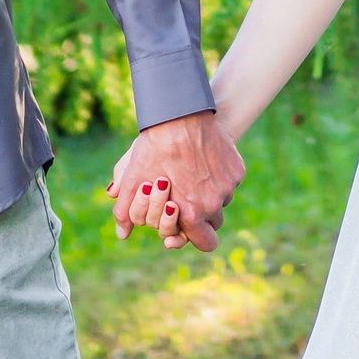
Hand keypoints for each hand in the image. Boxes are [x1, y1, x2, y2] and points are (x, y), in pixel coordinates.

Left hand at [108, 110, 244, 251]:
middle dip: (202, 217)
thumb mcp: (134, 180)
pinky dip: (219, 177)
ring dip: (211, 195)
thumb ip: (126, 212)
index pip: (205, 244)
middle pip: (214, 223)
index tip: (187, 226)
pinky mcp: (237, 170)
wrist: (180, 114)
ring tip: (193, 175)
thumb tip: (122, 235)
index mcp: (191, 213)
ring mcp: (228, 186)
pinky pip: (229, 182)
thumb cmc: (154, 148)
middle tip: (187, 198)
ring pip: (222, 201)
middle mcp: (214, 204)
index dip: (196, 238)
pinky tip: (204, 160)